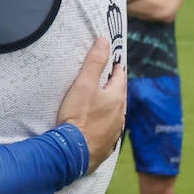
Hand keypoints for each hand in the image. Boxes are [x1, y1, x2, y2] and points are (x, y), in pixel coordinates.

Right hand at [56, 37, 127, 172]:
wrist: (72, 152)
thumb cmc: (78, 116)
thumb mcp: (84, 84)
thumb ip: (94, 62)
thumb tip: (104, 41)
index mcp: (116, 98)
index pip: (120, 77)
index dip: (117, 68)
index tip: (115, 62)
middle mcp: (119, 115)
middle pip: (120, 96)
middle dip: (115, 86)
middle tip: (109, 79)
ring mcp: (114, 131)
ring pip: (116, 114)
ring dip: (111, 107)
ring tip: (102, 102)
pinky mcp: (106, 145)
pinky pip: (109, 131)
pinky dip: (105, 125)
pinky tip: (98, 126)